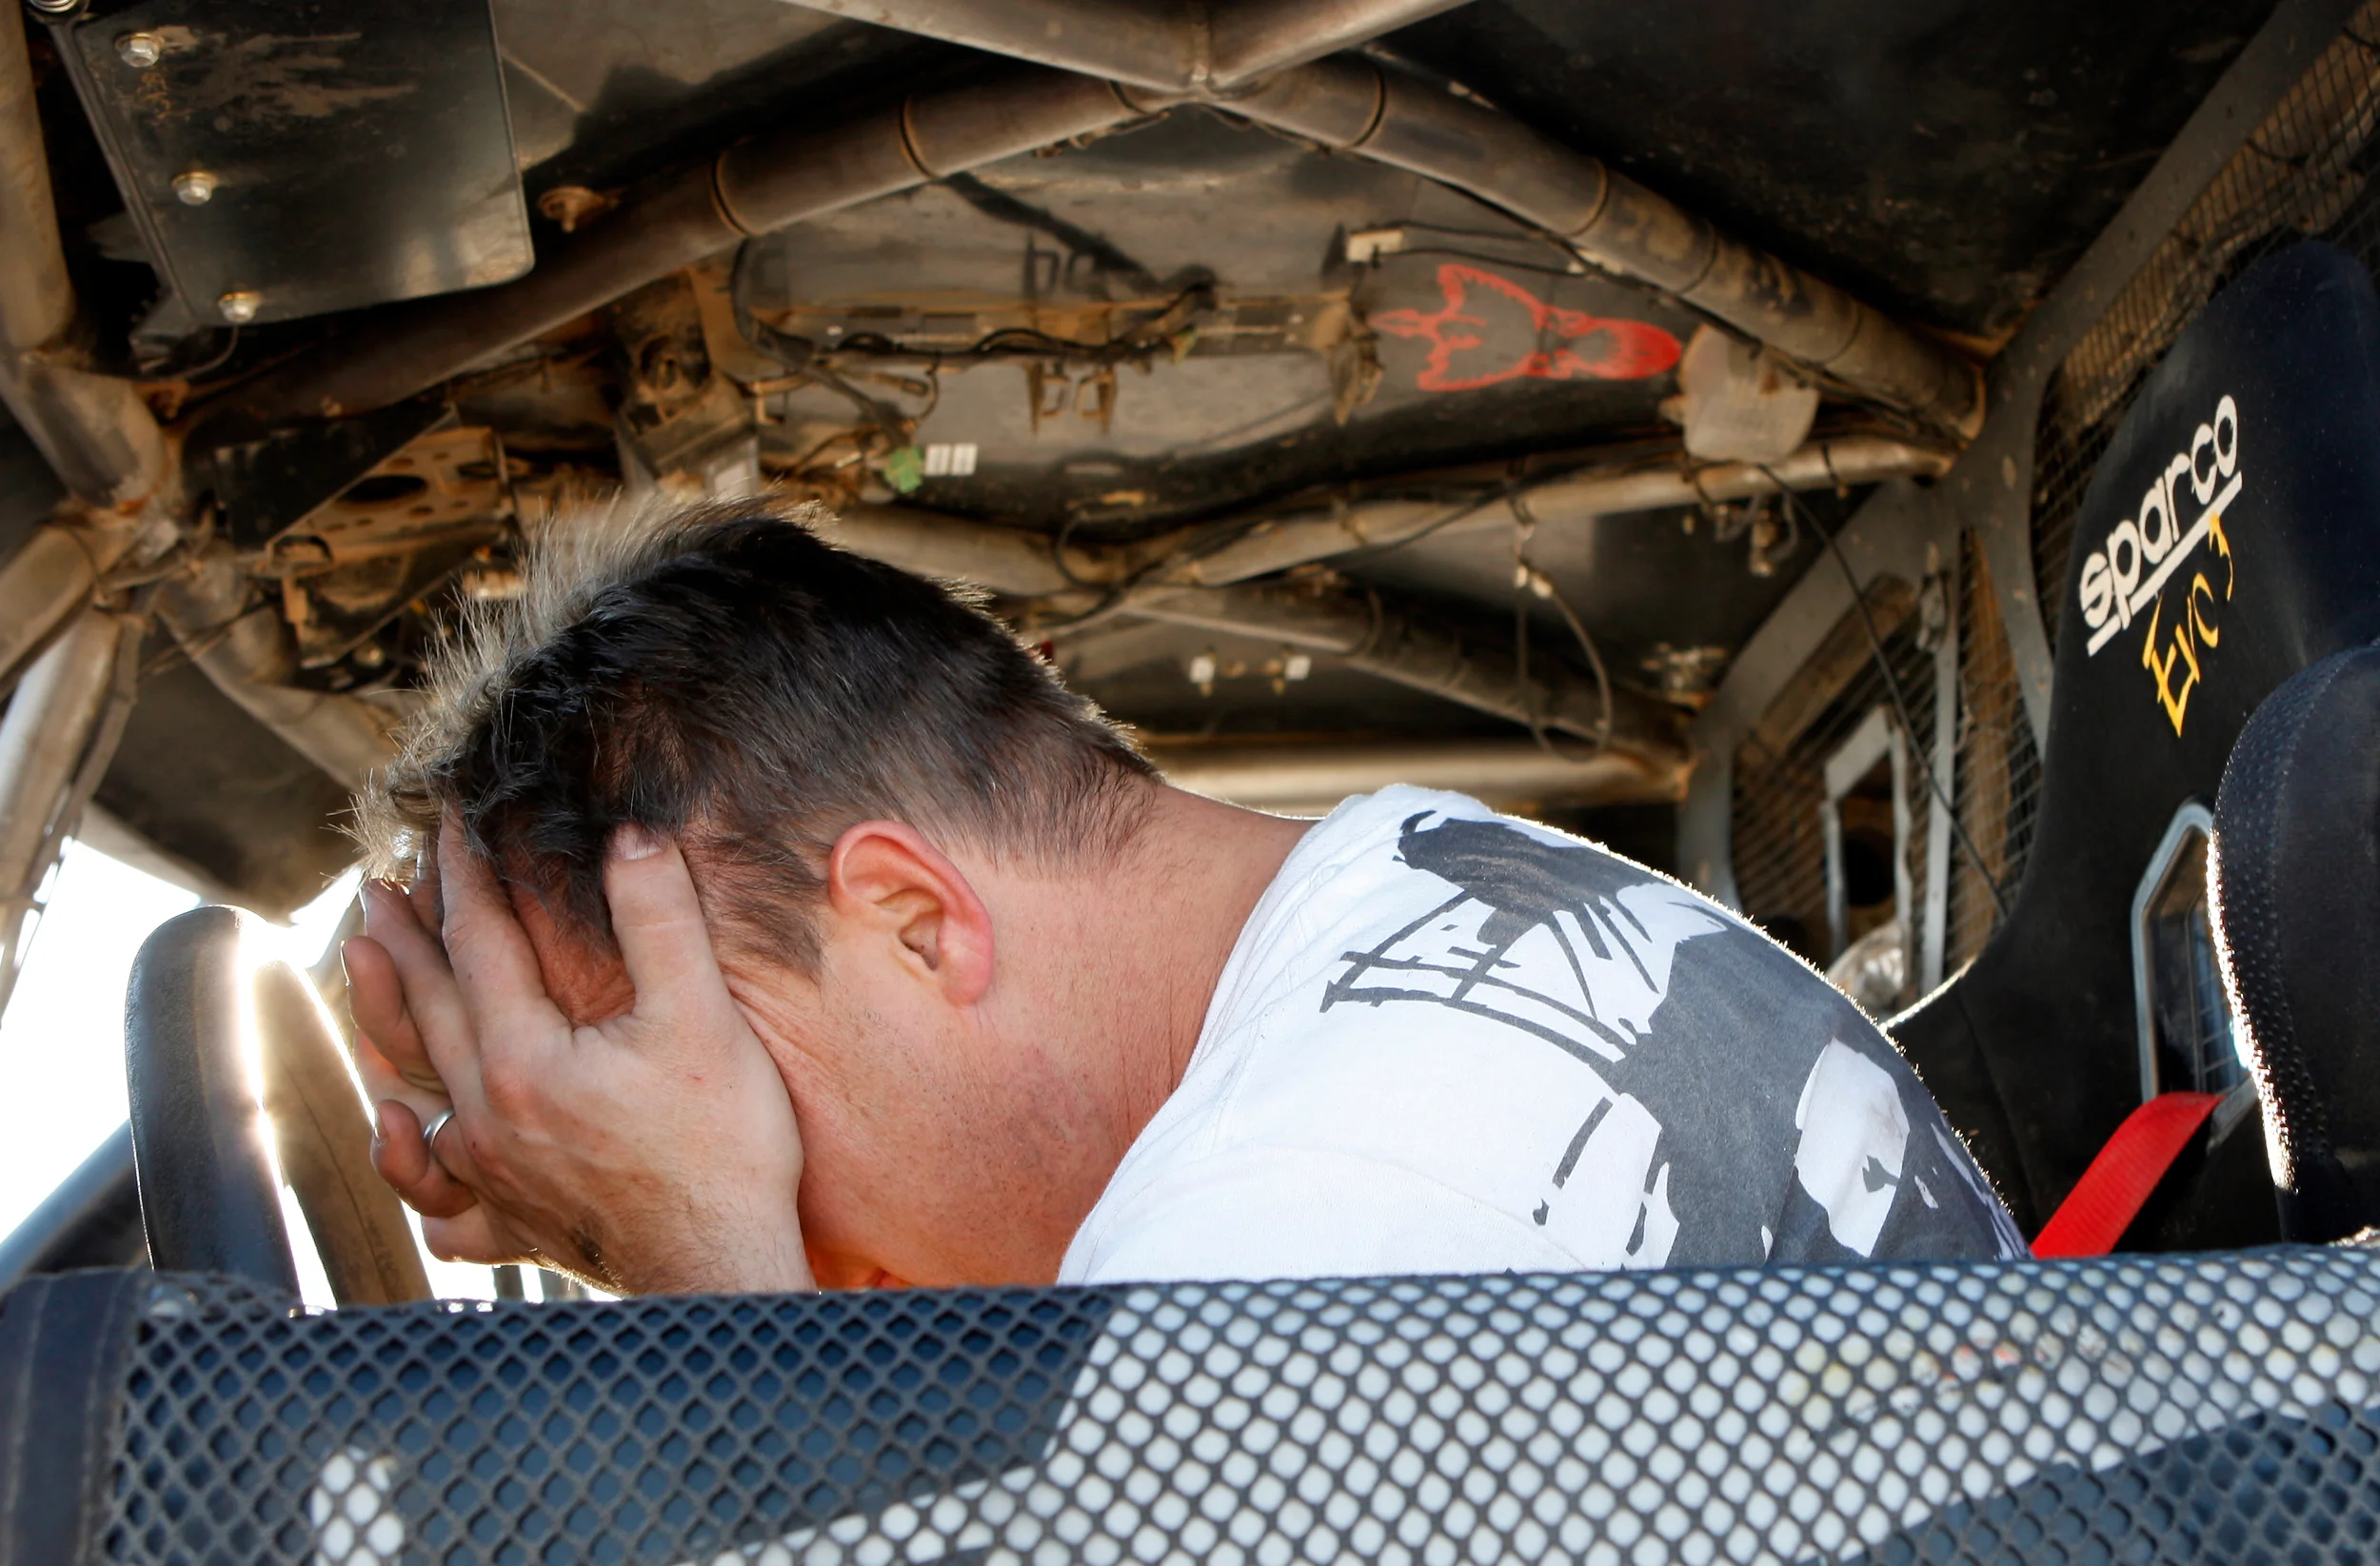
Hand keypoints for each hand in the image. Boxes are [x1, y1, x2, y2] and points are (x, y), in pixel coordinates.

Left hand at [343, 816, 814, 1293]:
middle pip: (426, 1006)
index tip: (450, 822)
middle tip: (375, 887)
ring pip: (415, 1084)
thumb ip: (660, 920)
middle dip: (402, 938)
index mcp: (523, 1058)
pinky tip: (399, 1130)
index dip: (463, 873)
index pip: (477, 941)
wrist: (722, 1268)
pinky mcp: (510, 1220)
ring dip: (386, 1021)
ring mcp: (489, 1174)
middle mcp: (487, 1116)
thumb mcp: (702, 1018)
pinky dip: (405, 1154)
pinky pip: (433, 1191)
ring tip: (364, 976)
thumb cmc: (723, 1148)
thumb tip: (632, 836)